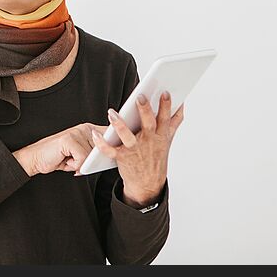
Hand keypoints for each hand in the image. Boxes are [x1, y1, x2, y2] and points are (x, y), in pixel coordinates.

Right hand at [13, 123, 108, 175]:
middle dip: (93, 161)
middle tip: (78, 161)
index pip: (109, 134)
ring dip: (80, 165)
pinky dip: (74, 166)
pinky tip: (65, 161)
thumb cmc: (60, 158)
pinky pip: (82, 160)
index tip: (125, 142)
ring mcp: (77, 132)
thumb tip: (112, 156)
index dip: (116, 141)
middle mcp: (84, 128)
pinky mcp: (69, 139)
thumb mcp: (81, 155)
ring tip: (69, 160)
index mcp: (89, 129)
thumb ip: (95, 152)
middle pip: (103, 149)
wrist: (36, 158)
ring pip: (92, 157)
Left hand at [91, 91, 183, 206]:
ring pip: (127, 136)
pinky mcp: (122, 157)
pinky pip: (110, 150)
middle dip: (145, 111)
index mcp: (160, 135)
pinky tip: (95, 133)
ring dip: (119, 125)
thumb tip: (181, 103)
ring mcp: (134, 149)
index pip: (164, 118)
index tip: (165, 93)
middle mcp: (148, 141)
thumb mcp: (167, 139)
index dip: (166, 106)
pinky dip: (101, 143)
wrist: (148, 183)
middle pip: (148, 124)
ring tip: (112, 113)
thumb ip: (174, 120)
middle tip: (140, 97)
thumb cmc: (156, 156)